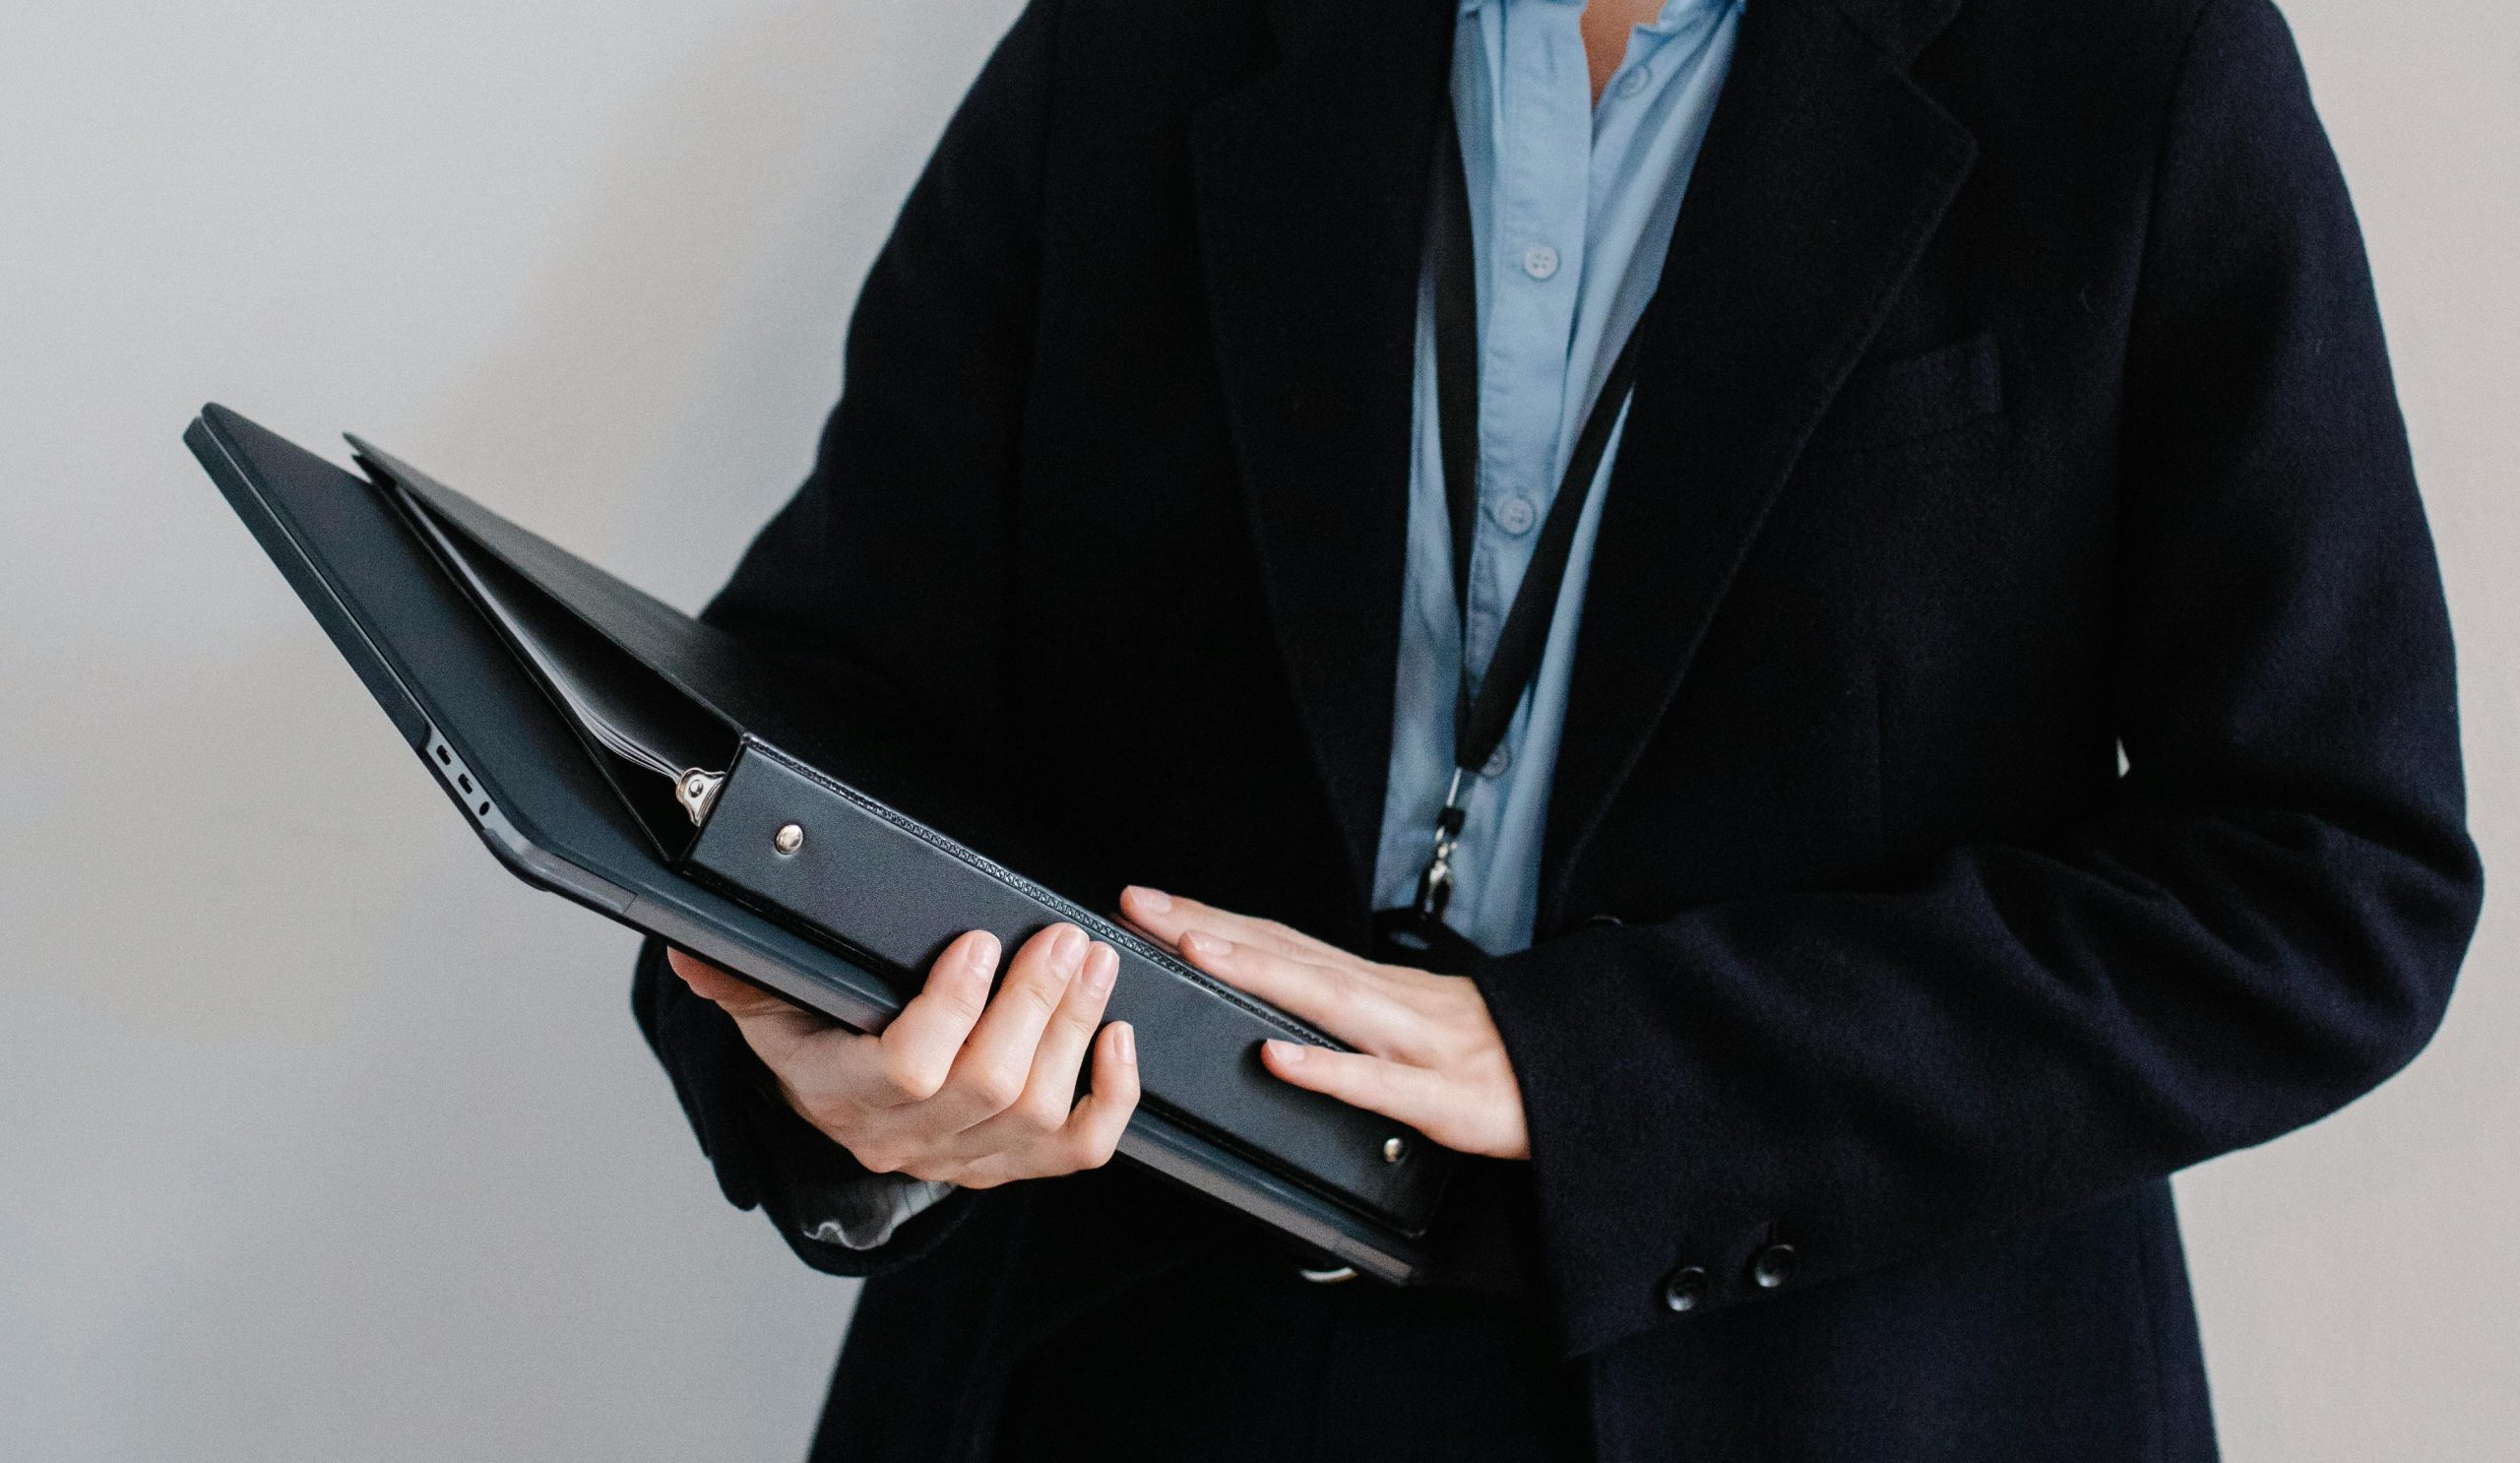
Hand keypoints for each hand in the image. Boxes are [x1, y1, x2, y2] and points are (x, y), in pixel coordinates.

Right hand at [666, 924, 1138, 1187]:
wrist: (843, 1116)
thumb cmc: (816, 1045)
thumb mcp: (770, 1010)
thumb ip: (739, 977)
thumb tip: (692, 947)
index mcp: (842, 1094)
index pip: (907, 1068)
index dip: (952, 1008)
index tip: (977, 941)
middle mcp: (907, 1139)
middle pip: (989, 1084)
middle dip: (1035, 1003)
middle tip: (1063, 937)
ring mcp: (967, 1159)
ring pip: (1038, 1109)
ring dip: (1075, 1029)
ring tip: (1094, 962)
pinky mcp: (1015, 1165)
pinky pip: (1079, 1150)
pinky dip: (1113, 1098)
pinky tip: (1121, 1037)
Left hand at [1118, 886, 1529, 1159]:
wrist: (1586, 1078)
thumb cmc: (1497, 1054)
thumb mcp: (1416, 1022)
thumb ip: (1352, 1012)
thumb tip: (1284, 1004)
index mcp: (1376, 988)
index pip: (1281, 942)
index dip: (1214, 920)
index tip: (1153, 902)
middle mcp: (1388, 1001)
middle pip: (1287, 954)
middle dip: (1210, 927)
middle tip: (1140, 905)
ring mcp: (1414, 1045)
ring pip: (1324, 1000)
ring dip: (1257, 972)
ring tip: (1194, 949)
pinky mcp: (1441, 1099)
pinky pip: (1376, 1084)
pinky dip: (1326, 1069)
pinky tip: (1278, 1058)